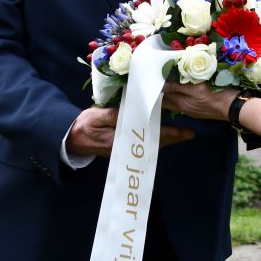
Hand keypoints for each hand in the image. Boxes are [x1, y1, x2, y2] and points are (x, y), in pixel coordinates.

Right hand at [66, 107, 195, 157]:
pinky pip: (143, 145)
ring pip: (150, 146)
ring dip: (167, 140)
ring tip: (182, 135)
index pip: (148, 136)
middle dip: (173, 139)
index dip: (167, 133)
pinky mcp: (123, 148)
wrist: (71, 141)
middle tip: (190, 134)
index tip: (182, 131)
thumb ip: (113, 115)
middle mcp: (125, 147)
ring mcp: (125, 150)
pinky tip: (163, 136)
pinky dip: (155, 140)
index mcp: (119, 139)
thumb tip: (132, 111)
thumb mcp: (95, 116)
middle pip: (154, 144)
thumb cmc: (82, 126)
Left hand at [162, 82, 236, 121]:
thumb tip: (161, 85)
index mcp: (182, 103)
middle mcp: (184, 108)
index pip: (163, 95)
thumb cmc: (217, 95)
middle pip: (167, 100)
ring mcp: (192, 109)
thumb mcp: (196, 88)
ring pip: (175, 101)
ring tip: (166, 82)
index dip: (156, 87)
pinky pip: (184, 101)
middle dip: (160, 91)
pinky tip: (181, 88)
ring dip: (170, 92)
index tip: (151, 76)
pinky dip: (179, 94)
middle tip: (155, 78)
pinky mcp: (199, 109)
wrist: (236, 107)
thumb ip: (178, 86)